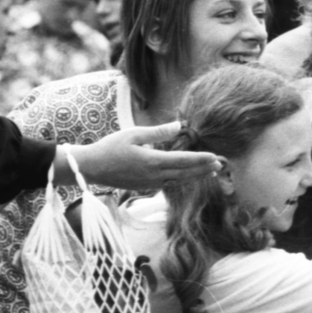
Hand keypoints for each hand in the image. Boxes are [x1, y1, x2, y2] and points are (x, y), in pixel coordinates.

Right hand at [62, 122, 219, 190]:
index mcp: (152, 161)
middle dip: (204, 169)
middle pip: (185, 174)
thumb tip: (179, 126)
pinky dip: (182, 180)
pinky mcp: (144, 187)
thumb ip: (158, 132)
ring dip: (195, 176)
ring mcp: (149, 184)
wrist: (90, 168)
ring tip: (210, 172)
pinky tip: (188, 176)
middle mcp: (154, 175)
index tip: (216, 157)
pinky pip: (169, 184)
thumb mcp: (133, 134)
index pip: (183, 161)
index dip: (201, 159)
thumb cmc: (109, 147)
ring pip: (179, 181)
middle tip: (221, 165)